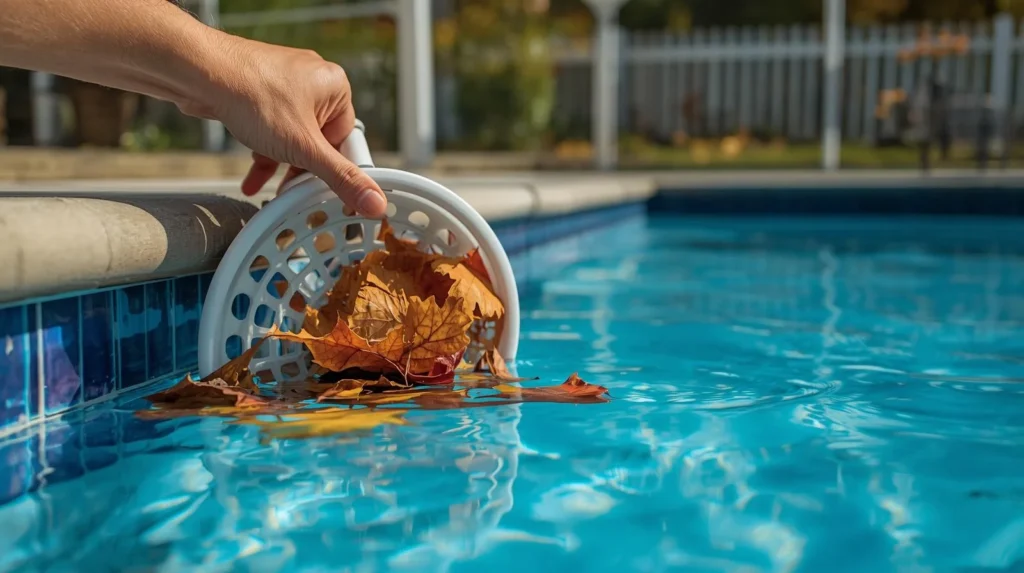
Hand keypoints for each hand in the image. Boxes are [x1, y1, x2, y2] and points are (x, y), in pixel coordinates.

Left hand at [194, 38, 386, 216]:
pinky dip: (264, 152)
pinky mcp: (260, 91)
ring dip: (281, 165)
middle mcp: (313, 81)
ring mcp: (284, 84)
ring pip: (293, 138)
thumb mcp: (304, 148)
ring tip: (268, 188)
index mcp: (336, 87)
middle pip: (319, 141)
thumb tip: (375, 202)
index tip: (326, 193)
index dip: (335, 170)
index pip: (347, 141)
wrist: (197, 72)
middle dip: (302, 170)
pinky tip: (252, 179)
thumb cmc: (252, 95)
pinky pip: (271, 129)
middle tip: (292, 193)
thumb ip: (340, 177)